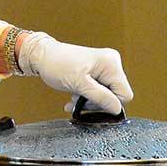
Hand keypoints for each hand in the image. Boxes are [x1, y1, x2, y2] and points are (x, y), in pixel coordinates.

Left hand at [17, 31, 133, 114]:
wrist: (42, 56)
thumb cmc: (57, 65)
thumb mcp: (79, 84)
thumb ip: (100, 97)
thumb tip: (116, 109)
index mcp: (111, 63)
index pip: (124, 94)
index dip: (109, 103)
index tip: (90, 103)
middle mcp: (111, 63)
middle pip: (115, 95)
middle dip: (97, 102)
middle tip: (79, 101)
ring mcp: (105, 66)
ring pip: (106, 94)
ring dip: (89, 100)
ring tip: (74, 97)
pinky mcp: (97, 71)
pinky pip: (99, 90)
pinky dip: (87, 96)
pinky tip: (74, 96)